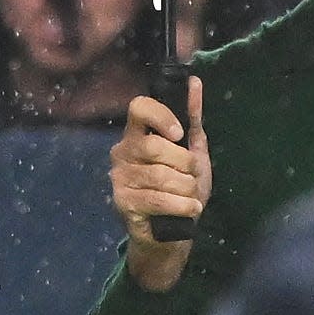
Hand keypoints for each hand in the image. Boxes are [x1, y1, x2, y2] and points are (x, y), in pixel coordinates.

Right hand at [110, 85, 209, 287]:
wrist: (172, 232)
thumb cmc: (181, 187)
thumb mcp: (193, 151)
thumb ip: (192, 118)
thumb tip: (194, 82)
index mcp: (136, 134)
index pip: (138, 107)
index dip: (161, 115)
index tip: (179, 134)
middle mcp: (121, 152)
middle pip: (154, 145)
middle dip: (184, 163)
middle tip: (191, 175)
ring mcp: (119, 178)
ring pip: (160, 175)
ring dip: (186, 188)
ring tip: (191, 196)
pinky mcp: (122, 203)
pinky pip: (158, 199)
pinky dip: (182, 205)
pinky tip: (189, 209)